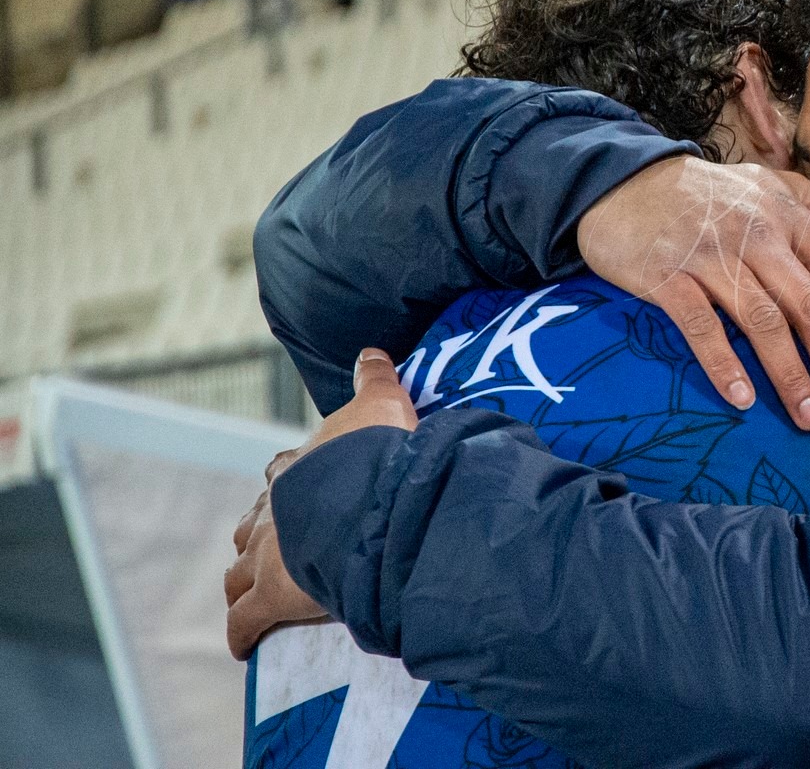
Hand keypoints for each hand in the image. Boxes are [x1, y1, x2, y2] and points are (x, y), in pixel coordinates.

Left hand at [224, 350, 417, 658]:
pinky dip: (242, 633)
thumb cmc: (377, 454)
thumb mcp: (383, 403)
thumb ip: (376, 378)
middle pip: (253, 525)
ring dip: (245, 582)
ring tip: (255, 595)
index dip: (288, 484)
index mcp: (298, 468)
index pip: (283, 473)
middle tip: (276, 549)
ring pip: (239, 572)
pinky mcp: (269, 596)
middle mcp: (272, 509)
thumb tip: (372, 351)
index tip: (297, 489)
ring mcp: (266, 554)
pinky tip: (246, 645)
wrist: (369, 502)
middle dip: (261, 537)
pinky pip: (244, 621)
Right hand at [577, 157, 809, 429]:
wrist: (622, 180)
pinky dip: (723, 364)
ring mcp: (711, 256)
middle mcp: (758, 236)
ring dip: (791, 377)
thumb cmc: (713, 193)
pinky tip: (743, 399)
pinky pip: (701, 327)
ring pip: (762, 323)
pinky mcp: (667, 276)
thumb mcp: (780, 189)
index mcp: (791, 218)